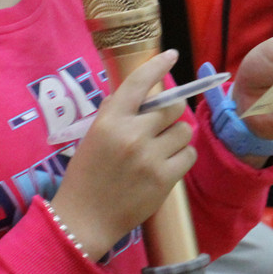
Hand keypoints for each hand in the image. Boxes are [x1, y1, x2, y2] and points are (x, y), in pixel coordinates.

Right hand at [54, 50, 197, 253]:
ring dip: (175, 137)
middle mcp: (132, 134)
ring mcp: (150, 156)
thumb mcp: (93, 136)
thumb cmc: (86, 176)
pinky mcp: (164, 178)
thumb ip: (115, 112)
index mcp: (110, 120)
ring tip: (160, 150)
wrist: (84, 218)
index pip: (139, 82)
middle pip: (172, 107)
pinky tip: (166, 165)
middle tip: (161, 126)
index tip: (171, 55)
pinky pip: (188, 154)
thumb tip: (141, 94)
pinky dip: (181, 158)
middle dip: (170, 114)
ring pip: (183, 130)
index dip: (158, 65)